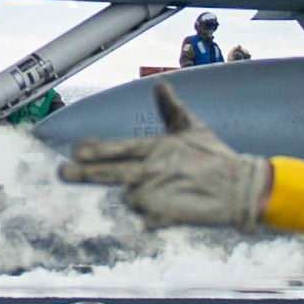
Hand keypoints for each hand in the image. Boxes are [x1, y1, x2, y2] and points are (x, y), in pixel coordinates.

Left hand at [63, 81, 274, 231]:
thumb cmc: (215, 156)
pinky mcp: (166, 215)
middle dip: (83, 173)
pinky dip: (152, 217)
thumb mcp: (193, 128)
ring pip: (130, 198)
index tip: (75, 151)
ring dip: (138, 197)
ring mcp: (158, 193)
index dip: (94, 149)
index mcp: (156, 148)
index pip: (117, 147)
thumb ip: (171, 109)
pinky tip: (166, 213)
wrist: (241, 188)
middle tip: (62, 173)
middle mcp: (152, 170)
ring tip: (168, 192)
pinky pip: (146, 219)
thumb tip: (159, 84)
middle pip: (110, 173)